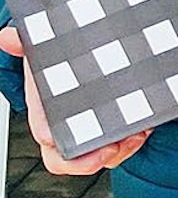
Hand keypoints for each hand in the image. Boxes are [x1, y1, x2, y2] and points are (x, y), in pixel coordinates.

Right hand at [0, 25, 149, 173]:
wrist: (99, 51)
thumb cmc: (66, 57)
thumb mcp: (49, 48)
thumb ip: (28, 44)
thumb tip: (7, 37)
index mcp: (46, 111)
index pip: (45, 136)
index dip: (56, 144)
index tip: (73, 144)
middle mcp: (67, 125)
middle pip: (69, 159)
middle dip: (89, 161)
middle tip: (111, 147)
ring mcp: (91, 129)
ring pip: (100, 156)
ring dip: (119, 150)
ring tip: (135, 134)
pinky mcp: (115, 127)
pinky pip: (122, 147)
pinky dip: (133, 141)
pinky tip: (144, 127)